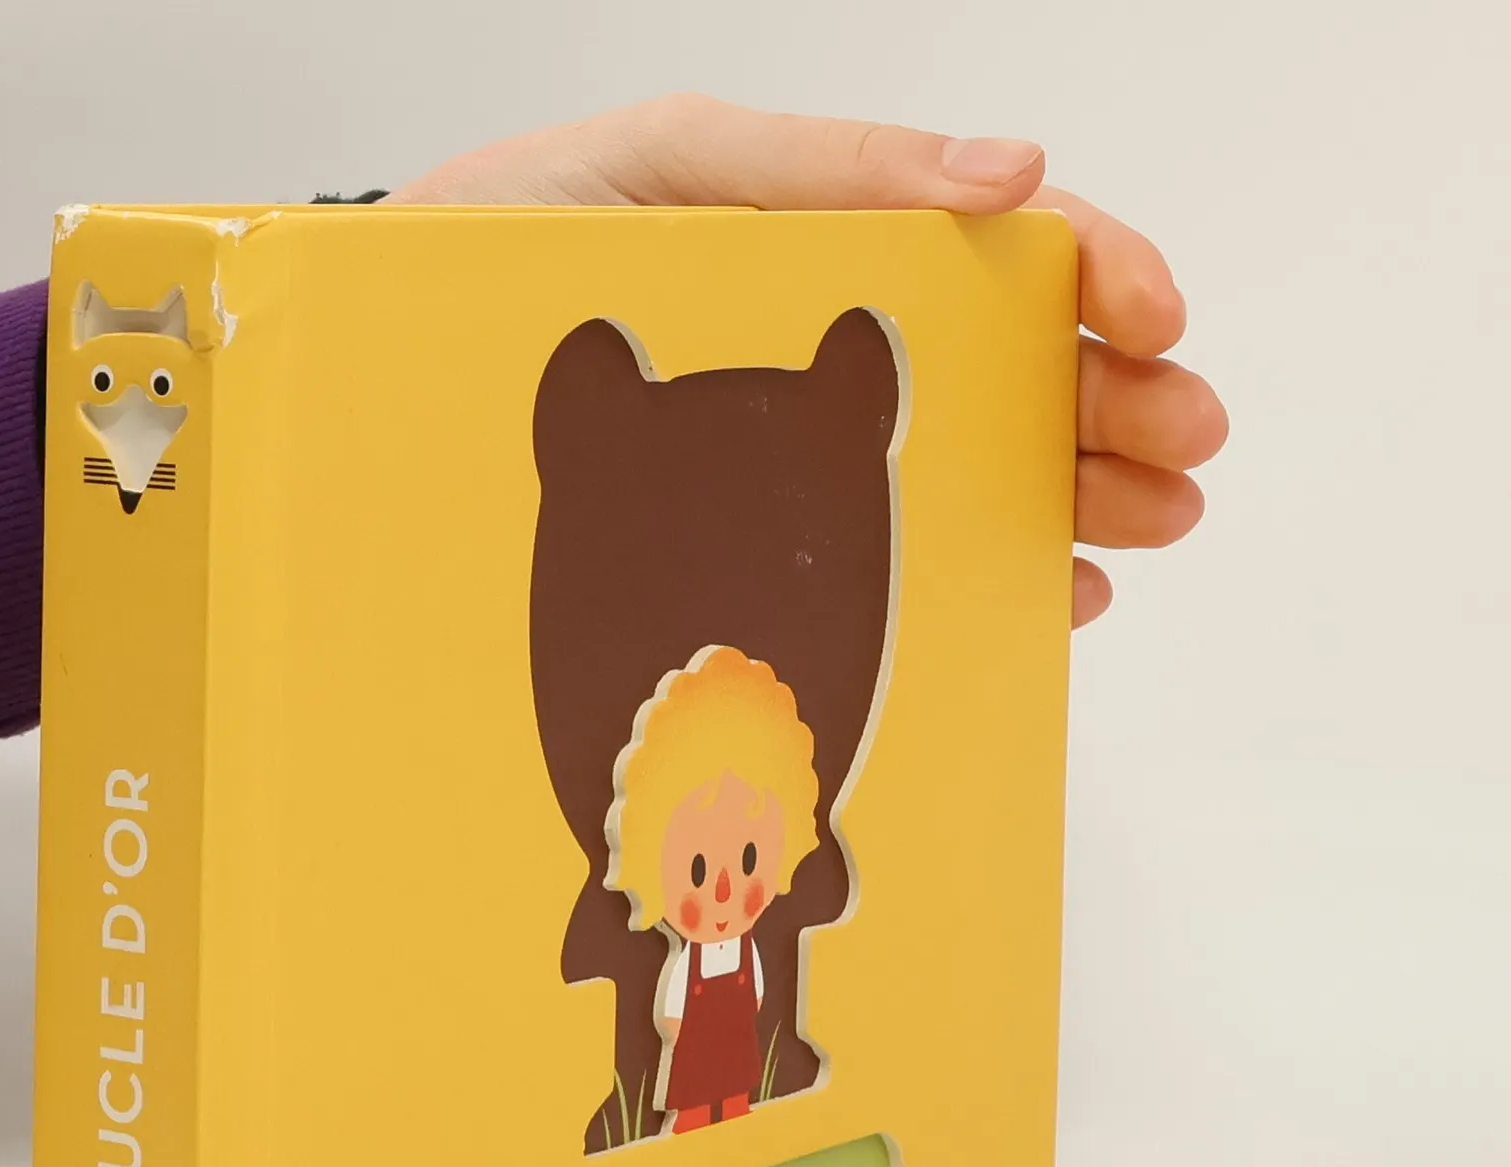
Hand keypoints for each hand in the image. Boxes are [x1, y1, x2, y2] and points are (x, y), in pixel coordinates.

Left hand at [388, 95, 1225, 627]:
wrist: (390, 372)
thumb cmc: (511, 244)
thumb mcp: (667, 168)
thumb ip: (830, 166)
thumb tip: (1010, 174)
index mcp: (825, 250)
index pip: (997, 255)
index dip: (1096, 277)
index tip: (1154, 322)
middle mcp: (827, 358)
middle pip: (1014, 373)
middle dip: (1117, 407)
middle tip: (1184, 457)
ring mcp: (800, 463)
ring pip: (980, 473)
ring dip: (1081, 498)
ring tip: (1151, 526)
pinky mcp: (761, 555)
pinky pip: (899, 570)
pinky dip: (990, 578)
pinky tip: (1050, 593)